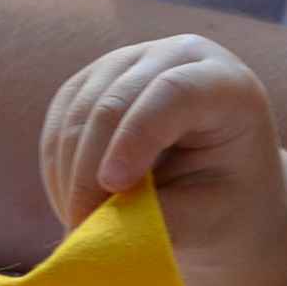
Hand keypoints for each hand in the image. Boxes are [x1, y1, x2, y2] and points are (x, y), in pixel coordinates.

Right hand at [40, 34, 286, 263]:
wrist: (219, 190)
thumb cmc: (226, 203)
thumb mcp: (207, 217)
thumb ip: (158, 218)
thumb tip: (96, 225)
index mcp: (227, 83)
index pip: (174, 91)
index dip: (137, 135)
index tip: (114, 187)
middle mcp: (177, 57)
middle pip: (115, 101)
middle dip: (90, 170)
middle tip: (83, 228)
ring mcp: (131, 63)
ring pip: (77, 112)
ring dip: (70, 176)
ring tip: (82, 225)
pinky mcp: (93, 82)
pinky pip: (60, 123)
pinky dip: (59, 170)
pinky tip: (73, 204)